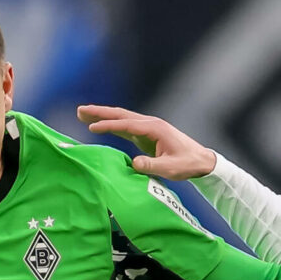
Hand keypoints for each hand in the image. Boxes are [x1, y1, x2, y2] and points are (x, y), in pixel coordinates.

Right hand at [77, 104, 217, 179]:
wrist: (201, 160)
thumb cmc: (188, 164)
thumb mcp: (171, 169)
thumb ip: (152, 166)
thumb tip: (134, 164)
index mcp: (155, 128)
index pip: (127, 124)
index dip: (109, 125)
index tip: (91, 128)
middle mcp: (150, 124)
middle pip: (121, 114)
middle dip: (100, 112)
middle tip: (79, 110)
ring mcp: (148, 127)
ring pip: (121, 118)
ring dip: (103, 116)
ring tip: (82, 114)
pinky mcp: (146, 134)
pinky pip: (125, 126)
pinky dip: (111, 124)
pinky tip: (99, 125)